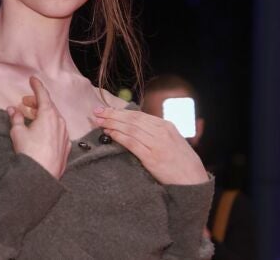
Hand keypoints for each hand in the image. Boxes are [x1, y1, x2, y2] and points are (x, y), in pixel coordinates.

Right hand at [7, 76, 70, 178]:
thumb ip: (16, 118)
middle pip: (49, 106)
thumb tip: (12, 109)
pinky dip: (50, 126)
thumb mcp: (18, 132)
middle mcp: (60, 122)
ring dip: (43, 115)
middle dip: (36, 102)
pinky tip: (42, 132)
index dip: (37, 86)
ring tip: (31, 116)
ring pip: (54, 118)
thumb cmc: (29, 151)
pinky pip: (58, 130)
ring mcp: (65, 134)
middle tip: (25, 102)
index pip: (43, 95)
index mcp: (48, 115)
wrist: (42, 175)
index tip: (33, 79)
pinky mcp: (66, 146)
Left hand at [93, 107, 208, 184]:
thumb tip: (135, 126)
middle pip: (132, 119)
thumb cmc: (181, 162)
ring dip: (113, 124)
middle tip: (97, 112)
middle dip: (112, 115)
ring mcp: (157, 144)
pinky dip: (119, 136)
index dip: (120, 111)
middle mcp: (162, 132)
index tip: (106, 109)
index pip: (139, 115)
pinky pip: (132, 143)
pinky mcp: (152, 157)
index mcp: (166, 126)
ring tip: (100, 122)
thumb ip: (156, 132)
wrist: (194, 181)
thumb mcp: (172, 141)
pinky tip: (110, 133)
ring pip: (130, 129)